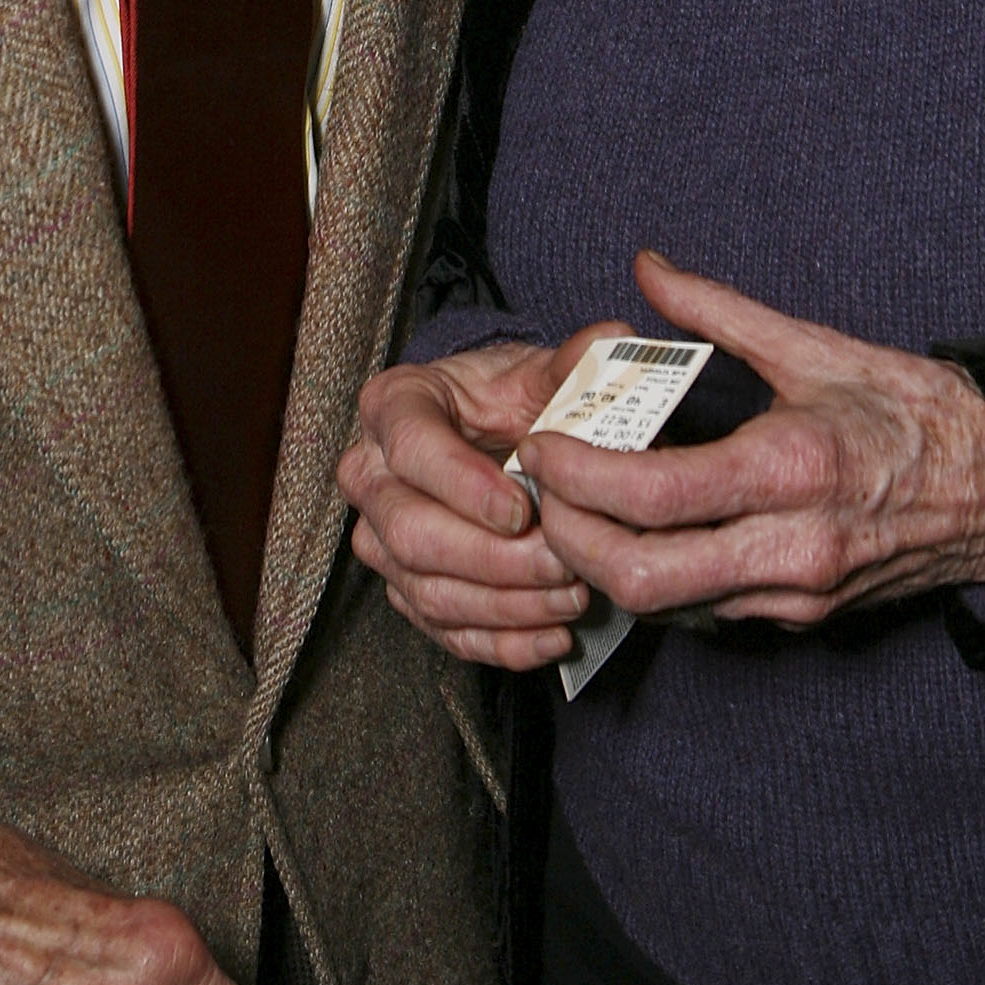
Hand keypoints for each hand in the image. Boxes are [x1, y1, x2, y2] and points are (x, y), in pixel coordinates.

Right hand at [339, 333, 606, 667]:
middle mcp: (371, 475)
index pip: (413, 450)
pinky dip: (501, 644)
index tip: (522, 511)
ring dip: (506, 605)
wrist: (493, 434)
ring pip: (427, 590)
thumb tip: (614, 340)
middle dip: (492, 559)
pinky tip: (554, 637)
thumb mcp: (539, 372)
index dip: (463, 485)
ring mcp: (381, 539)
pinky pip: (443, 632)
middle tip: (561, 562)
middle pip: (410, 533)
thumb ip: (574, 362)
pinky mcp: (406, 589)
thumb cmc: (510, 397)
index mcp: (393, 406)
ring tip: (573, 597)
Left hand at [514, 252, 984, 627]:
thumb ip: (717, 310)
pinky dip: (658, 578)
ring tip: (571, 510)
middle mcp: (790, 546)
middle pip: (642, 578)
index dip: (576, 479)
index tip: (539, 446)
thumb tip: (648, 269)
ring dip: (605, 566)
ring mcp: (796, 593)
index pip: (652, 497)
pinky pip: (705, 610)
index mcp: (790, 468)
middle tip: (540, 493)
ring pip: (666, 606)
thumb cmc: (911, 411)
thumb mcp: (814, 346)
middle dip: (570, 542)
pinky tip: (637, 535)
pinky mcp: (802, 617)